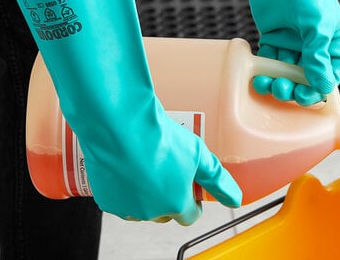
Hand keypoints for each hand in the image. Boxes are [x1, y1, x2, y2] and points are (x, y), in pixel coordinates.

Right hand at [84, 102, 241, 224]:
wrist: (120, 124)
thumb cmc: (157, 136)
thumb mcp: (198, 153)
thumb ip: (217, 178)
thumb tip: (234, 198)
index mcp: (175, 203)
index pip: (189, 215)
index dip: (192, 201)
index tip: (189, 187)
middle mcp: (150, 212)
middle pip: (164, 211)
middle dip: (168, 195)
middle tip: (167, 168)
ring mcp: (126, 206)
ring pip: (140, 205)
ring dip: (144, 192)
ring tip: (146, 162)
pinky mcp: (105, 197)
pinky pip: (118, 196)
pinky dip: (122, 185)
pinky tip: (127, 163)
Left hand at [251, 0, 339, 105]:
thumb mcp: (317, 26)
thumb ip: (317, 57)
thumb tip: (322, 86)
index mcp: (335, 39)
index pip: (331, 72)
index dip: (319, 88)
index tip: (305, 97)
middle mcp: (315, 42)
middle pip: (307, 75)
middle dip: (296, 86)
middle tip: (283, 90)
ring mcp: (293, 39)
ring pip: (286, 69)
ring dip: (278, 80)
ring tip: (267, 84)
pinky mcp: (273, 35)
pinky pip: (270, 59)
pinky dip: (265, 68)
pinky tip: (259, 75)